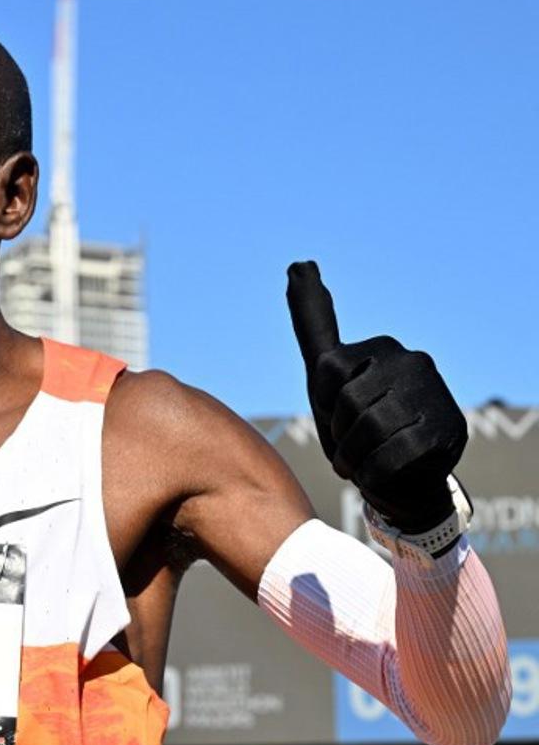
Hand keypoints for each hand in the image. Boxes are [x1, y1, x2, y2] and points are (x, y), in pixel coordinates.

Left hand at [286, 261, 466, 532]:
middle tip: (353, 446)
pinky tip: (383, 473)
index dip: (323, 402)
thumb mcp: (328, 378)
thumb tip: (297, 264)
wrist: (405, 481)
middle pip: (345, 401)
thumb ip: (313, 324)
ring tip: (364, 462)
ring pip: (369, 427)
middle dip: (339, 434)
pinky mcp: (447, 428)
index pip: (326, 368)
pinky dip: (377, 473)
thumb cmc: (359, 428)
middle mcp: (409, 361)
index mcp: (377, 349)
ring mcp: (431, 392)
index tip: (336, 411)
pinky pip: (392, 454)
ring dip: (356, 457)